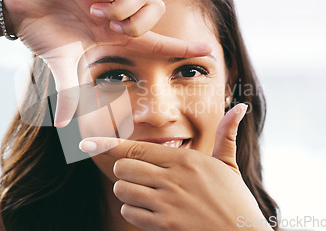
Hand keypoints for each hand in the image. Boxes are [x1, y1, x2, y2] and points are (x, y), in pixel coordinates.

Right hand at [1, 0, 211, 126]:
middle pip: (154, 13)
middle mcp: (117, 15)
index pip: (157, 41)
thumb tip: (63, 127)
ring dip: (120, 8)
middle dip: (138, 23)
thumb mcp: (61, 68)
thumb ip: (69, 94)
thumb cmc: (44, 36)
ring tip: (93, 12)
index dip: (182, 46)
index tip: (208, 51)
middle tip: (109, 28)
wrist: (21, 10)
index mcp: (114, 35)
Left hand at [79, 104, 272, 230]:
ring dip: (128, 194)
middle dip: (126, 174)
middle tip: (141, 179)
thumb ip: (227, 135)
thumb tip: (241, 107)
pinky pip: (130, 213)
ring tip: (147, 197)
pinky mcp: (165, 225)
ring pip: (123, 191)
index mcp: (185, 160)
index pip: (136, 147)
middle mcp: (173, 178)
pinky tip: (152, 214)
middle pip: (124, 167)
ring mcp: (168, 203)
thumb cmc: (236, 200)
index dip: (107, 144)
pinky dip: (134, 213)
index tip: (84, 142)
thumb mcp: (230, 166)